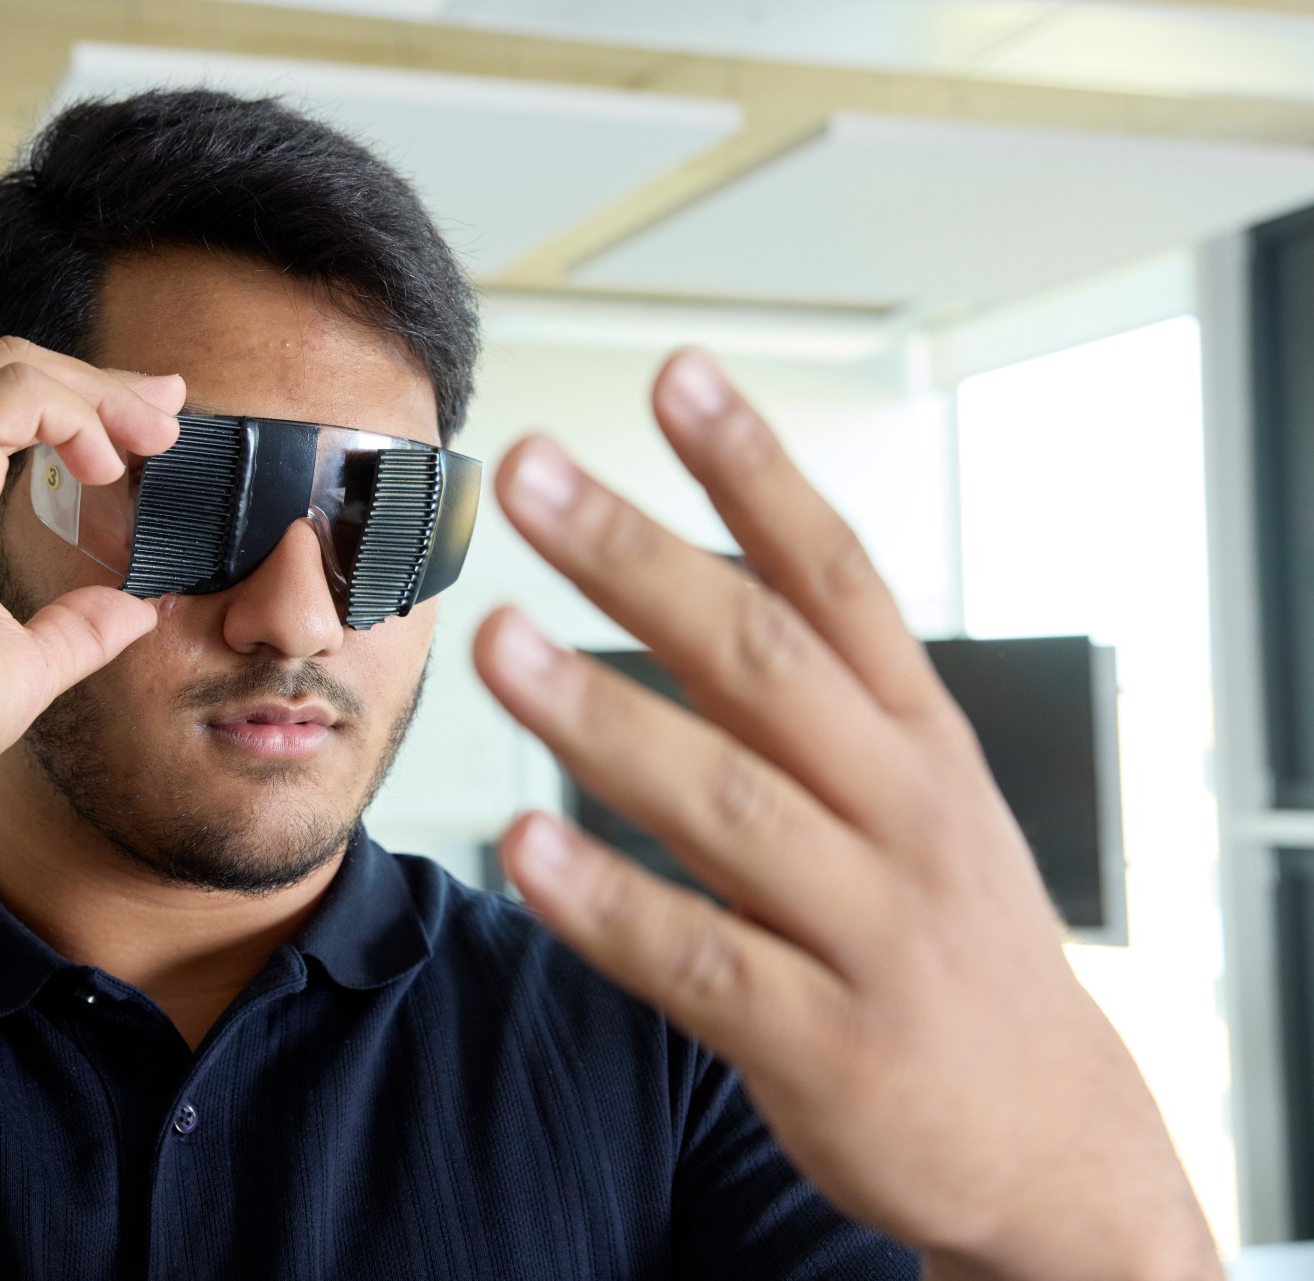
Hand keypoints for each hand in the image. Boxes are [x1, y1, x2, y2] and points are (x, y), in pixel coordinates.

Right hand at [0, 336, 182, 788]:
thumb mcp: (24, 661)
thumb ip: (78, 625)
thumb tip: (134, 610)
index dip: (74, 407)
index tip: (142, 432)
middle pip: (5, 373)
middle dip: (98, 384)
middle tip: (168, 411)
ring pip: (12, 369)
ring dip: (97, 394)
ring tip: (157, 436)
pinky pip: (16, 395)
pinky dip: (75, 413)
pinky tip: (108, 466)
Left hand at [472, 351, 1218, 1279]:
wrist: (1054, 1139)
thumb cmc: (953, 940)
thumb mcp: (918, 796)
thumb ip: (814, 696)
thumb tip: (687, 571)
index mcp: (916, 737)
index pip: (837, 576)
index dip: (755, 472)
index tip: (676, 378)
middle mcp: (901, 810)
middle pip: (762, 659)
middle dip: (639, 558)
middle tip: (533, 474)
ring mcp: (870, 926)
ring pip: (725, 800)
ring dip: (602, 714)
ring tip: (496, 641)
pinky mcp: (825, 1040)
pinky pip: (700, 962)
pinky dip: (610, 904)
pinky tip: (524, 848)